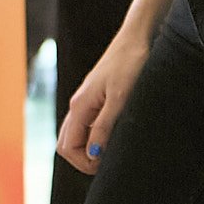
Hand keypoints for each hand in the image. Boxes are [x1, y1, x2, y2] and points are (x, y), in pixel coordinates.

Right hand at [58, 32, 148, 174]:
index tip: (106, 164)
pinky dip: (94, 137)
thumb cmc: (130, 64)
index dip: (83, 162)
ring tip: (112, 152)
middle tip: (109, 162)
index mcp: (79, 106)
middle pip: (67, 144)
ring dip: (88, 149)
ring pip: (75, 135)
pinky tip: (113, 137)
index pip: (67, 147)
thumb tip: (93, 153)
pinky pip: (86, 125)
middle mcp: (78, 105)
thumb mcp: (120, 98)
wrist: (136, 38)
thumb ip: (104, 126)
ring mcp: (86, 101)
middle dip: (83, 160)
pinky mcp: (96, 98)